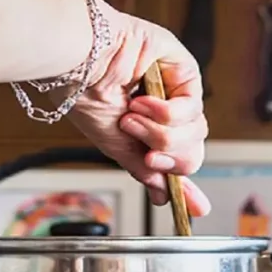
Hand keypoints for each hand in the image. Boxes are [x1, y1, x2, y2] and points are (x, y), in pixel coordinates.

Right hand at [61, 1, 211, 215]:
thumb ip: (146, 172)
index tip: (197, 208)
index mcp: (151, 126)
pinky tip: (142, 102)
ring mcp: (177, 88)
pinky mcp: (183, 68)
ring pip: (196, 131)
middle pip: (192, 149)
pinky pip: (192, 105)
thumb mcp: (117, 145)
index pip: (180, 158)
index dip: (187, 183)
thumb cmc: (84, 94)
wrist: (75, 63)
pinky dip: (166, 113)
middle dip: (168, 156)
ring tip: (131, 119)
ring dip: (160, 133)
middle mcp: (167, 107)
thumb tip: (164, 200)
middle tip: (148, 155)